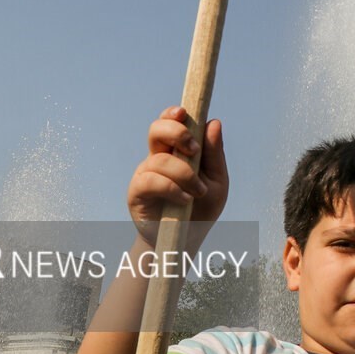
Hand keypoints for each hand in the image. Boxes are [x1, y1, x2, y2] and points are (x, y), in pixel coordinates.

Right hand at [128, 107, 229, 242]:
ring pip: (159, 158)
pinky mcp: (137, 192)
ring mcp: (146, 173)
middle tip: (193, 150)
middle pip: (157, 129)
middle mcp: (159, 157)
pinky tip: (184, 199)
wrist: (186, 240)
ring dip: (183, 172)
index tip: (183, 113)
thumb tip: (213, 122)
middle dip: (175, 133)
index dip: (174, 114)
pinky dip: (170, 187)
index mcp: (178, 150)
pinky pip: (150, 180)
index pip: (171, 122)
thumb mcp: (217, 181)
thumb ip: (215, 154)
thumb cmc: (202, 208)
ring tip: (197, 191)